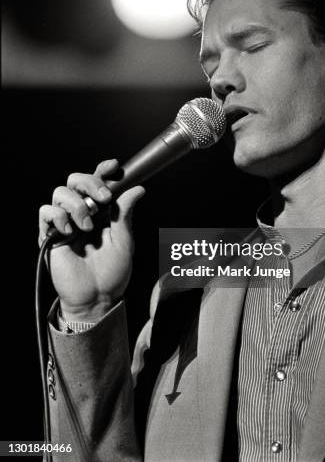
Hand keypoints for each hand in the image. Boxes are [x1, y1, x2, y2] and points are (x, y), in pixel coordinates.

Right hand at [39, 159, 144, 321]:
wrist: (97, 298)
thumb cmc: (112, 272)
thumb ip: (125, 213)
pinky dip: (58, 216)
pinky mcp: (49, 234)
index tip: (114, 166)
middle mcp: (82, 212)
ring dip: (77, 204)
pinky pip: (45, 212)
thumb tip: (137, 188)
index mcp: (101, 211)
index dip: (103, 170)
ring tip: (87, 226)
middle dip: (90, 182)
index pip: (98, 182)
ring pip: (60, 192)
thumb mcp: (125, 240)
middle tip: (103, 198)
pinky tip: (70, 231)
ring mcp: (65, 222)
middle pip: (76, 180)